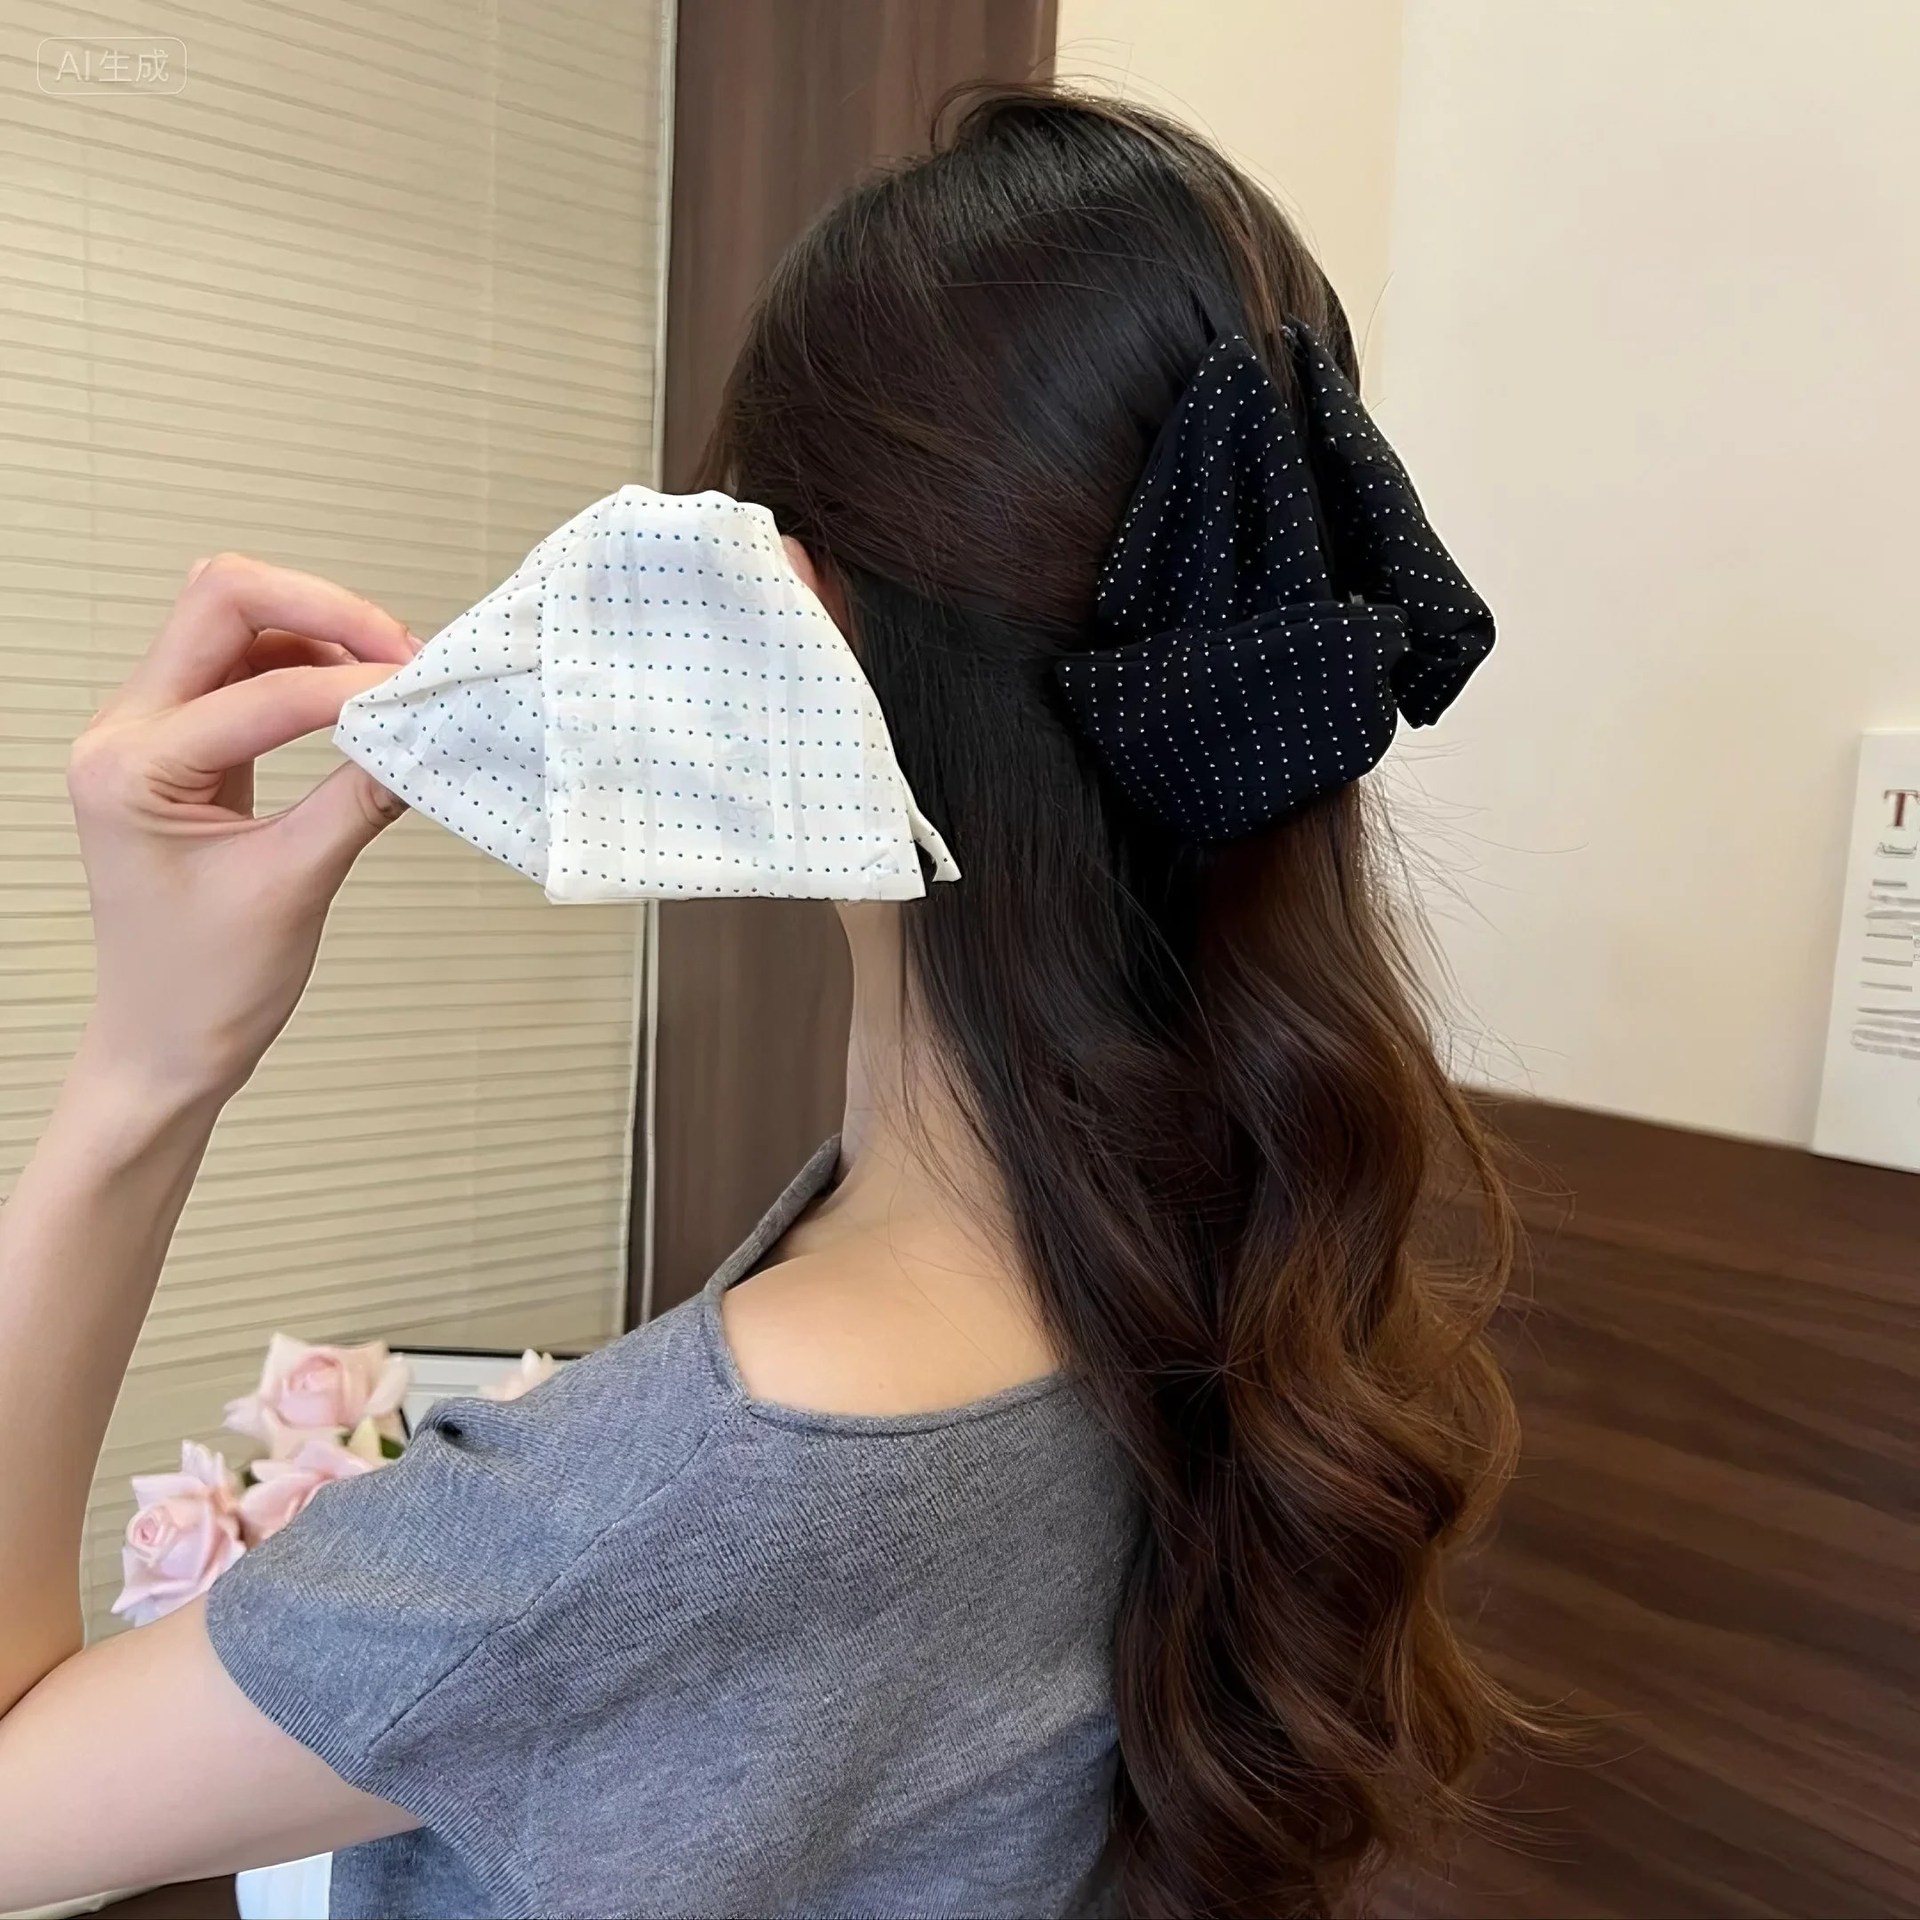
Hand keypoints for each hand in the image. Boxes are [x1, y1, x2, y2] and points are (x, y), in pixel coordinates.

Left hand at [66, 555, 420, 1106]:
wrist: (163, 1043)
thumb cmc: (203, 986)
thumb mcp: (295, 886)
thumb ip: (359, 798)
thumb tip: (423, 732)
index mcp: (131, 766)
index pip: (259, 685)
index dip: (351, 680)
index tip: (423, 691)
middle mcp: (124, 731)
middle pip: (223, 601)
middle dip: (324, 610)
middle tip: (404, 654)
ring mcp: (149, 733)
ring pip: (236, 626)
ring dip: (319, 633)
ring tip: (391, 679)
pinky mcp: (184, 749)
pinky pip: (245, 673)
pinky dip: (309, 671)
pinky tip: (358, 706)